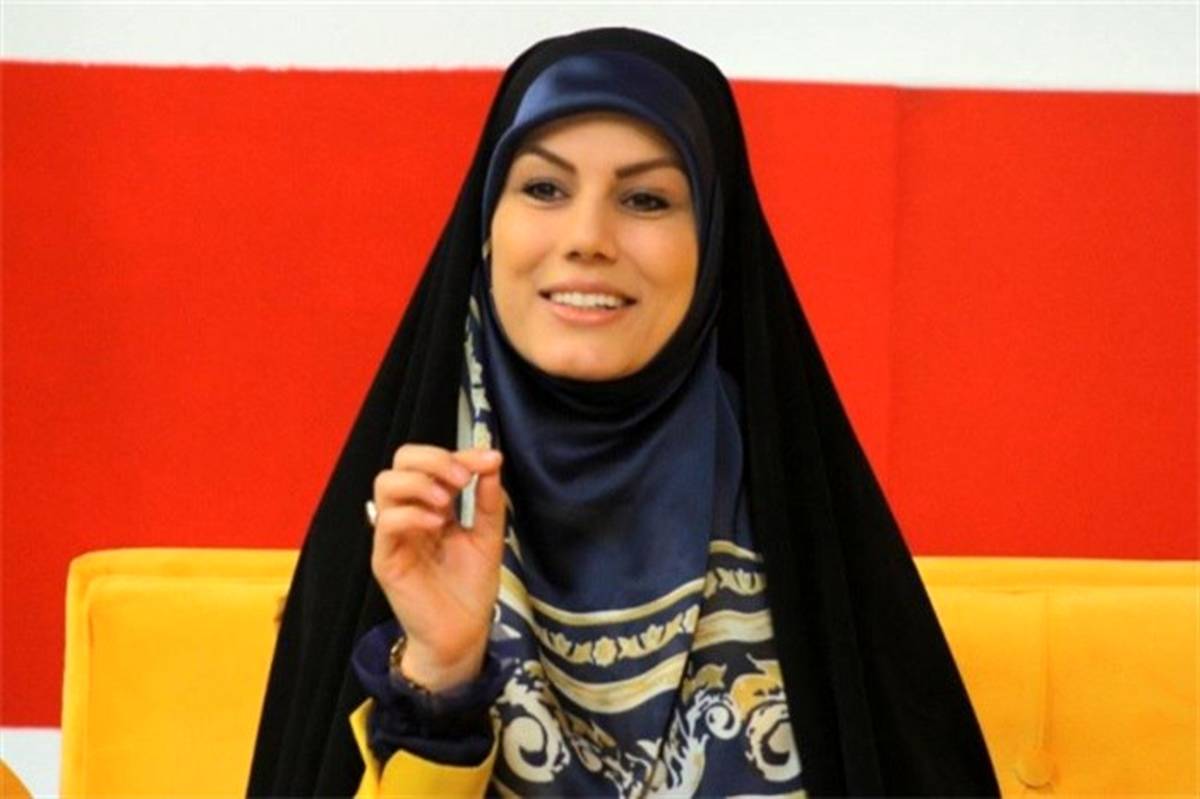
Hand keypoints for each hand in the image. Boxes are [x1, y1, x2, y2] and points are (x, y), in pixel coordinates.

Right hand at [370, 444, 505, 691]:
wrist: (463, 634)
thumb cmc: (471, 588)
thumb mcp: (488, 538)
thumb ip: (489, 502)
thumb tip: (492, 460)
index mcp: (433, 505)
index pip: (433, 462)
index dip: (461, 454)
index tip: (490, 460)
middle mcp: (410, 513)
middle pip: (400, 461)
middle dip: (433, 459)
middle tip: (462, 478)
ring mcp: (395, 535)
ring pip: (385, 484)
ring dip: (419, 482)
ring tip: (446, 500)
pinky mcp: (385, 559)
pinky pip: (386, 522)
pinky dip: (411, 514)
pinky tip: (437, 524)